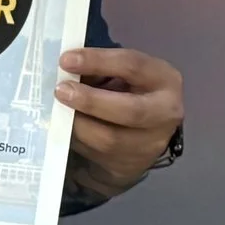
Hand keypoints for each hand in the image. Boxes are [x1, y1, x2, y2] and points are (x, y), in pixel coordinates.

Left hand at [55, 45, 182, 204]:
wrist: (145, 134)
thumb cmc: (130, 92)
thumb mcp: (125, 75)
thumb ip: (100, 70)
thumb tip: (66, 70)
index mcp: (165, 80)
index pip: (133, 66)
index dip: (97, 61)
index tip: (66, 60)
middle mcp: (165, 113)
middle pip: (130, 110)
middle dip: (91, 101)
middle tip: (61, 91)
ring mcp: (151, 144)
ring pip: (110, 138)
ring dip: (78, 124)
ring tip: (59, 110)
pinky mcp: (132, 165)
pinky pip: (97, 153)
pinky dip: (77, 139)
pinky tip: (65, 127)